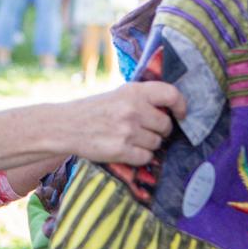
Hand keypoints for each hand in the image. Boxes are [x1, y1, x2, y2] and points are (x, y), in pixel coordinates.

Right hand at [65, 82, 186, 166]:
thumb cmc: (94, 110)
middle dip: (160, 130)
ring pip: (156, 143)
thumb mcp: (118, 94)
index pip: (171, 94)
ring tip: (132, 140)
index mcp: (134, 91)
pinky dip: (140, 157)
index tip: (180, 115)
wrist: (66, 126)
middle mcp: (133, 109)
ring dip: (149, 145)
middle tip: (147, 130)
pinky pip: (145, 157)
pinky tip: (127, 150)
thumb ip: (142, 98)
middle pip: (165, 125)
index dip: (181, 106)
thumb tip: (171, 109)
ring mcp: (127, 130)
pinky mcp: (121, 150)